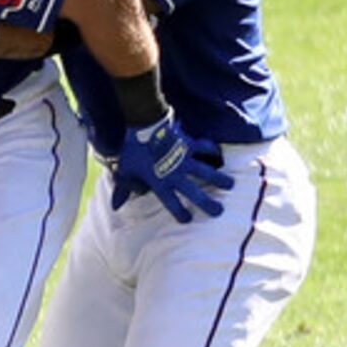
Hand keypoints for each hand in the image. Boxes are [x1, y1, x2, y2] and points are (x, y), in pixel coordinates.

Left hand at [112, 116, 233, 222]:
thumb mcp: (123, 172)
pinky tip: (219, 153)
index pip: (171, 203)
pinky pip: (204, 147)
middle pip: (194, 192)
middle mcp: (175, 174)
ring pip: (206, 171)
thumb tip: (115, 206)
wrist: (138, 126)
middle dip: (207, 203)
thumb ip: (123, 190)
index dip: (180, 212)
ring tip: (231, 185)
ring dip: (218, 179)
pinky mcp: (188, 144)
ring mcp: (184, 159)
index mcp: (159, 182)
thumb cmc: (130, 151)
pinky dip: (211, 149)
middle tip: (219, 211)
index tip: (187, 219)